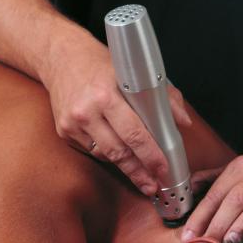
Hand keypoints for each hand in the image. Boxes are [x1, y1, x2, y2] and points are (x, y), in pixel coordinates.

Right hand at [43, 35, 190, 195]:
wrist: (60, 56)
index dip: (151, 156)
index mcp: (106, 95)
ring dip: (125, 165)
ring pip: (105, 155)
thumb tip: (182, 121)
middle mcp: (87, 112)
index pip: (134, 134)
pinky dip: (107, 152)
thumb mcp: (133, 71)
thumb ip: (163, 96)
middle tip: (153, 185)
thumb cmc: (100, 63)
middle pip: (119, 153)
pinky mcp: (64, 131)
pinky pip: (92, 150)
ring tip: (141, 174)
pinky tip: (118, 152)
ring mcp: (72, 124)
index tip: (162, 170)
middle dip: (139, 172)